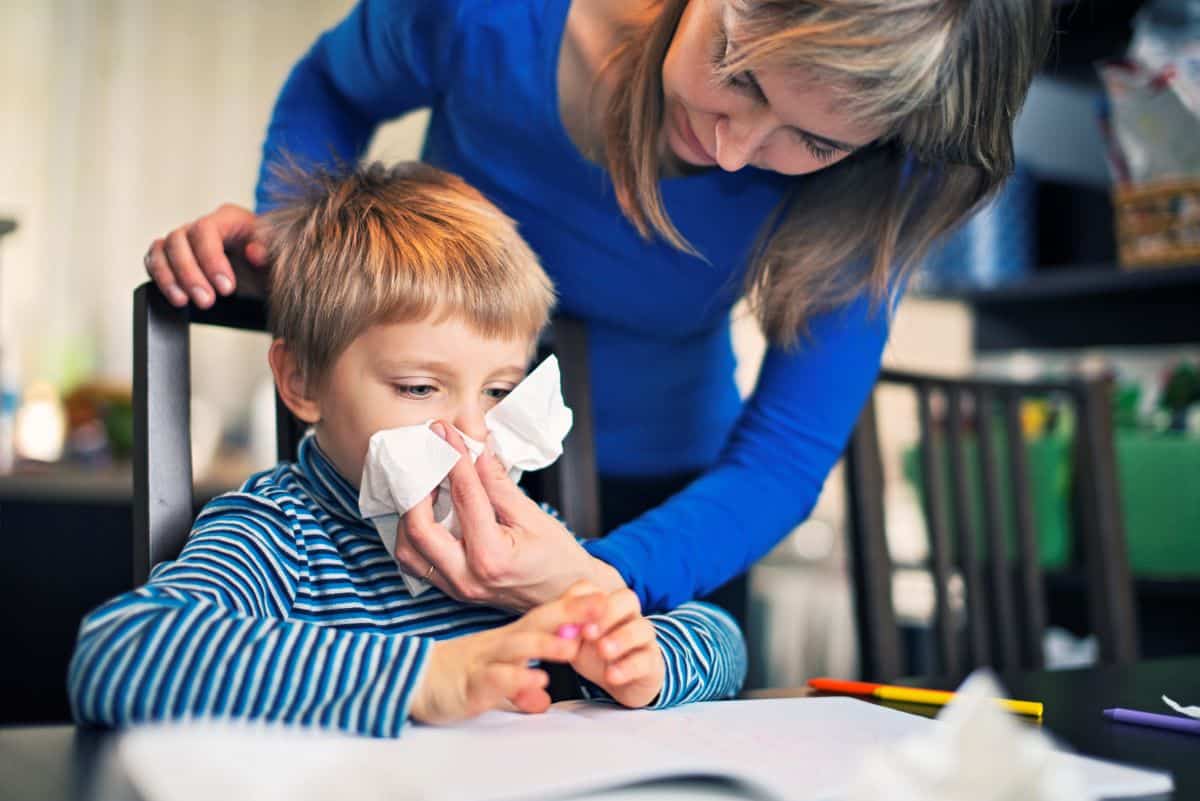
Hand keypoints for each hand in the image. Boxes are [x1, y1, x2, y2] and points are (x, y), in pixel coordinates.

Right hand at [144, 203, 268, 307]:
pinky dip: (160, 278)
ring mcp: (184, 240)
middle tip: (206, 301)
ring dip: (169, 278)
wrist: (264, 273)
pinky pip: (154, 261)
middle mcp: (201, 226)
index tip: (226, 288)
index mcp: (229, 218)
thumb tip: (254, 252)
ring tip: (184, 302)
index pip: (206, 230)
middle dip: (190, 274)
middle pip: (179, 240)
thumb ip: (269, 251)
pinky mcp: (172, 257)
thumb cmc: (271, 260)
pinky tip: (175, 297)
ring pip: (162, 249)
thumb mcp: (278, 257)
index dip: (211, 259)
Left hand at [394, 422, 625, 611]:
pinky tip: (428, 512)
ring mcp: (456, 588)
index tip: (444, 432)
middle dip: (417, 487)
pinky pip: (418, 562)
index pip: (463, 497)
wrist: (565, 595)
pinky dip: (414, 534)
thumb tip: (477, 451)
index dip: (453, 458)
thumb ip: (499, 485)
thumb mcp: (534, 516)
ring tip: (426, 485)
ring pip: (408, 550)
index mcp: (491, 557)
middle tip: (427, 459)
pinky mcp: (452, 589)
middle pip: (418, 528)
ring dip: (409, 514)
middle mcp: (467, 578)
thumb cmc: (558, 559)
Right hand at [409, 583, 605, 724]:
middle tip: (599, 607)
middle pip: (536, 624)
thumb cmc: (458, 676)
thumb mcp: (497, 676)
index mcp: (510, 639)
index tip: (603, 595)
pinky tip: (537, 687)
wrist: (413, 683)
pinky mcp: (470, 686)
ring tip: (572, 646)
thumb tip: (547, 693)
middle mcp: (500, 645)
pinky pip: (495, 683)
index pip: (544, 616)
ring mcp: (484, 662)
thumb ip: (524, 684)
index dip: (573, 606)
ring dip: (546, 646)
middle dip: (569, 614)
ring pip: (517, 650)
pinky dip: (516, 684)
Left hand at [568, 583, 664, 708]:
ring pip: (642, 628)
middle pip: (627, 599)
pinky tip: (611, 676)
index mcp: (605, 604)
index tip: (565, 616)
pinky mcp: (651, 663)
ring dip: (621, 638)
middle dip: (607, 613)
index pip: (595, 589)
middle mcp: (628, 615)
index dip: (580, 598)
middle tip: (587, 632)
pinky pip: (645, 660)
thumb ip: (566, 633)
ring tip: (603, 651)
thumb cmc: (594, 654)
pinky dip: (627, 668)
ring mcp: (643, 638)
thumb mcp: (576, 642)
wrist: (622, 681)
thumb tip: (560, 629)